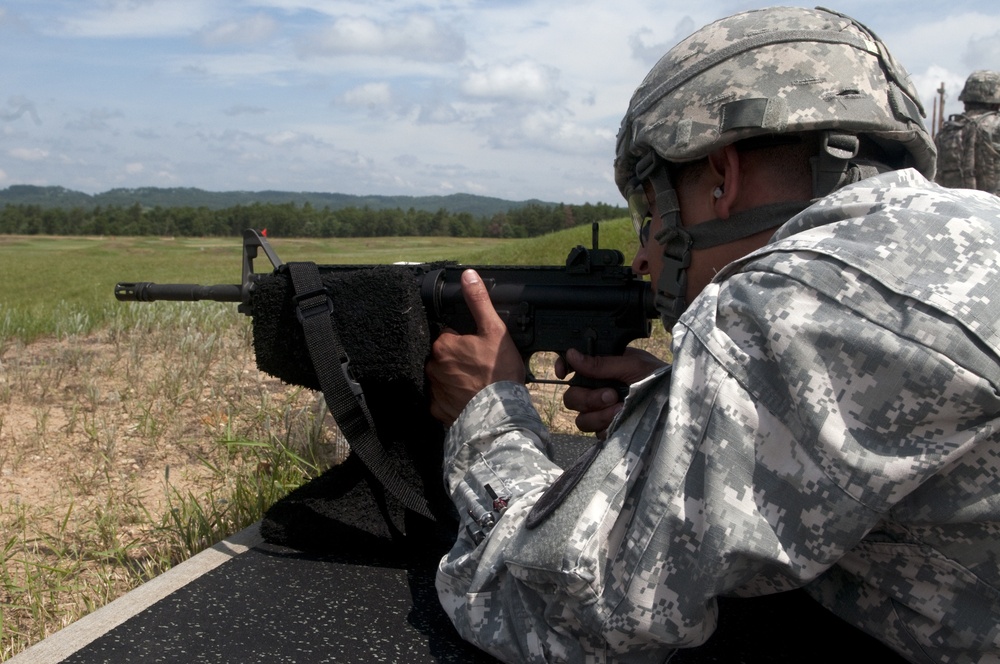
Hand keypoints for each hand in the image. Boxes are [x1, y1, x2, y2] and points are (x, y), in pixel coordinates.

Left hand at [427, 269, 524, 425]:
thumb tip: (468, 275)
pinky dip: (452, 397)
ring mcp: (434, 389)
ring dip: (454, 377)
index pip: (449, 335)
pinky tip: (468, 397)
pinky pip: (442, 399)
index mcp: (443, 345)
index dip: (465, 339)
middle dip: (458, 358)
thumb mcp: (494, 330)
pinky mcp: (437, 409)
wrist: (500, 413)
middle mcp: (432, 366)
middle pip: (444, 356)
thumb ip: (479, 301)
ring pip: (442, 376)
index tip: (478, 349)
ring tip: (476, 383)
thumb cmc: (499, 372)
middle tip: (479, 367)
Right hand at [556, 347, 665, 437]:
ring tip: (621, 409)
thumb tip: (572, 354)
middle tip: (611, 395)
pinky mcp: (608, 429)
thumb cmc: (659, 377)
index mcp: (601, 368)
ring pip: (581, 418)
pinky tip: (623, 420)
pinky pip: (595, 432)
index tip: (563, 373)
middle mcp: (597, 389)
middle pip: (572, 397)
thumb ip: (601, 363)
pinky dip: (607, 427)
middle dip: (589, 398)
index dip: (562, 368)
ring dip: (599, 415)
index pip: (571, 367)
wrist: (676, 403)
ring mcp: (602, 411)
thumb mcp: (632, 365)